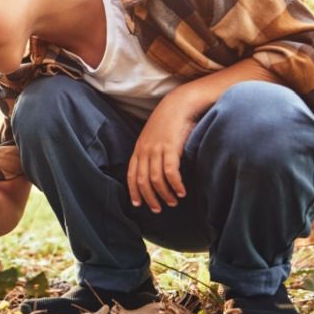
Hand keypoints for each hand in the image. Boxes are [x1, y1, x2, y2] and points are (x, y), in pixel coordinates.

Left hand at [127, 93, 199, 212]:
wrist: (179, 104)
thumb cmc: (169, 122)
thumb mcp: (153, 137)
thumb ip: (150, 152)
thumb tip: (153, 170)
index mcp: (139, 149)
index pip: (131, 175)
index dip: (134, 191)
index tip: (138, 204)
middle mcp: (145, 150)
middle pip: (142, 181)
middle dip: (149, 198)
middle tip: (158, 209)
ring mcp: (157, 149)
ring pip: (156, 179)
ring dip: (165, 194)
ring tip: (173, 202)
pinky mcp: (171, 148)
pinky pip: (170, 172)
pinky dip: (175, 185)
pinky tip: (182, 192)